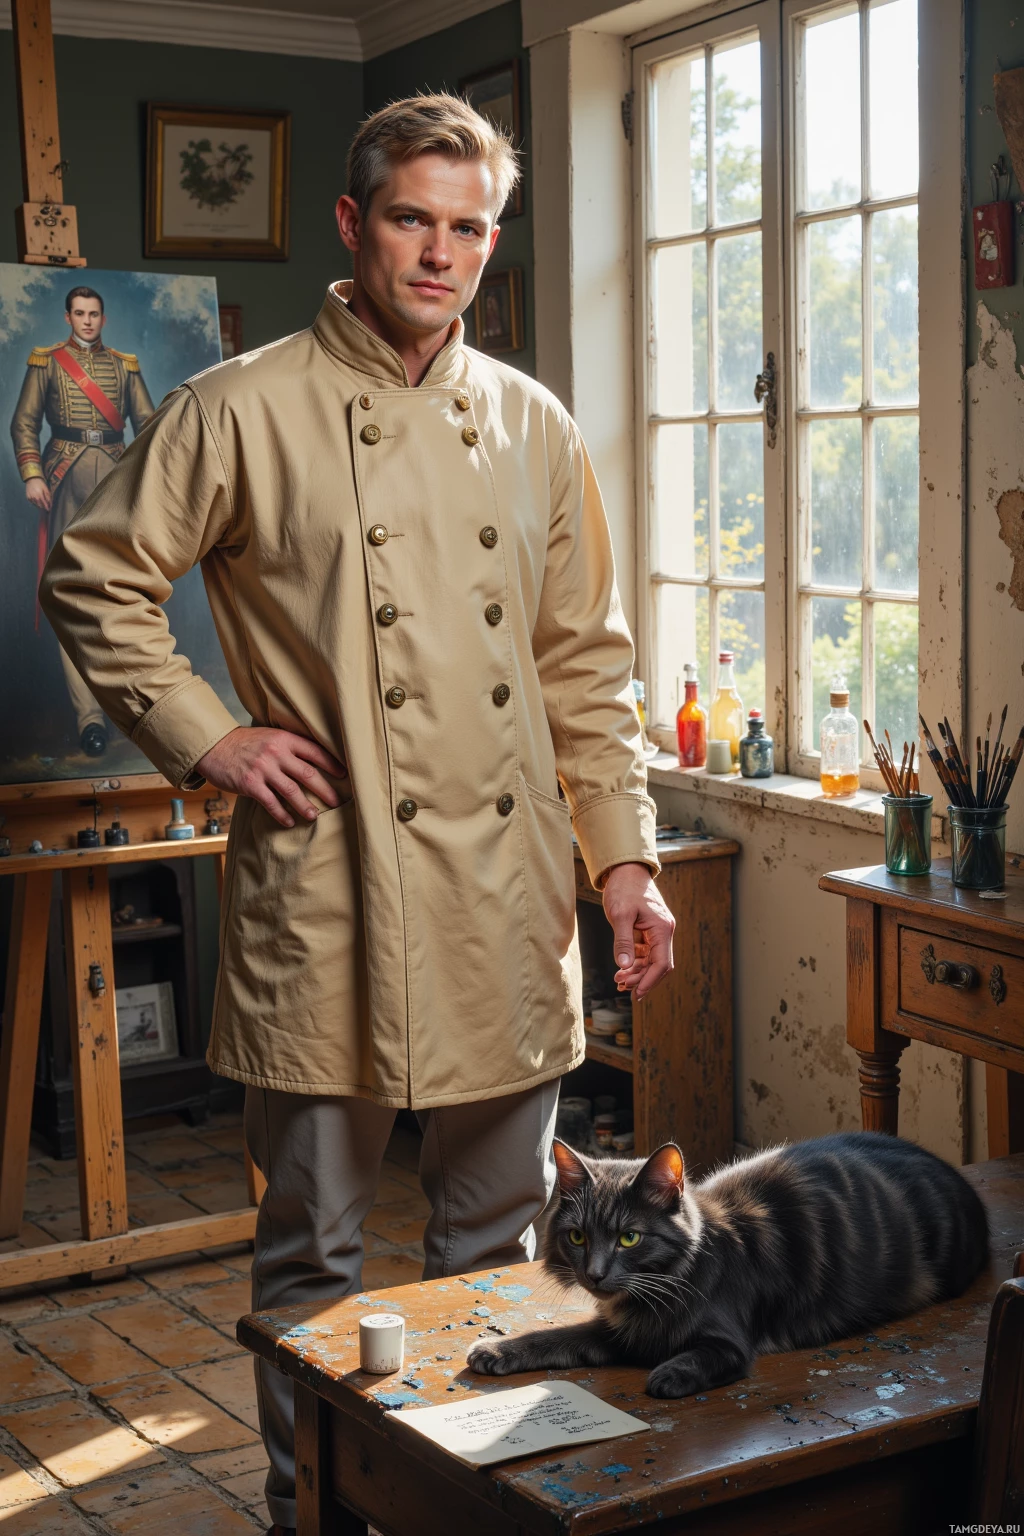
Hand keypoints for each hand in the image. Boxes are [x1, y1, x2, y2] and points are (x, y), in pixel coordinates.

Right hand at [25, 478, 50, 511]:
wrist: (31, 479)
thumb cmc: (40, 484)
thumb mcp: (46, 489)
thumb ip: (48, 497)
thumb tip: (50, 504)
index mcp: (40, 495)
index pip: (44, 504)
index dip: (47, 507)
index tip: (49, 510)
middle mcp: (34, 498)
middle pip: (40, 506)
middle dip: (43, 507)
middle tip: (46, 506)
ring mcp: (30, 498)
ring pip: (36, 505)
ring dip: (39, 505)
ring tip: (41, 502)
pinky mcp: (28, 497)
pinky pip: (32, 503)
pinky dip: (35, 502)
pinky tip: (37, 499)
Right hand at [195, 727, 347, 827]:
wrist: (214, 746)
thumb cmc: (245, 743)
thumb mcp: (270, 736)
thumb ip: (289, 746)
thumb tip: (314, 760)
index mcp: (284, 739)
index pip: (315, 752)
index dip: (332, 764)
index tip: (345, 774)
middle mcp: (276, 753)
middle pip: (308, 774)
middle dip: (326, 790)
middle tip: (338, 801)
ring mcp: (263, 769)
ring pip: (292, 791)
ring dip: (305, 806)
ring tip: (315, 816)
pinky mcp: (251, 784)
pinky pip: (271, 803)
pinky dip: (281, 815)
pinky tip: (289, 822)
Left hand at [602, 862, 674, 999]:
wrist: (625, 869)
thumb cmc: (624, 888)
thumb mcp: (620, 914)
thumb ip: (623, 941)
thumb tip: (623, 965)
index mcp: (662, 928)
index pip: (661, 963)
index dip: (649, 981)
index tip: (637, 993)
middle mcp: (664, 931)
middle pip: (658, 964)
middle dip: (642, 978)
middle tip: (622, 987)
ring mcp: (657, 930)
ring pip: (651, 959)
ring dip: (637, 971)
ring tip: (619, 980)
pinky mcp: (648, 929)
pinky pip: (645, 951)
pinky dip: (635, 961)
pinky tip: (622, 968)